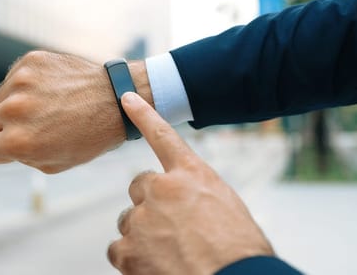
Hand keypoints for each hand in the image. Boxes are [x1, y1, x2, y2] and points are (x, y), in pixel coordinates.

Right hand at [0, 51, 152, 172]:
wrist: (116, 99)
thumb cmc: (89, 137)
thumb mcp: (53, 163)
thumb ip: (20, 157)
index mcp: (17, 142)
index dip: (0, 150)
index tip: (12, 146)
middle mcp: (14, 110)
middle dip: (6, 127)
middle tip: (34, 125)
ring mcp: (21, 82)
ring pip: (0, 98)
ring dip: (15, 103)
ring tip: (46, 106)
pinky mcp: (30, 61)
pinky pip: (14, 78)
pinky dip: (27, 85)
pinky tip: (50, 90)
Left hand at [107, 92, 273, 274]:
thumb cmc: (239, 250)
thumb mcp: (226, 208)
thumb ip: (196, 195)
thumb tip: (182, 205)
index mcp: (192, 175)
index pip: (162, 135)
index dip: (143, 114)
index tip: (127, 98)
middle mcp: (162, 189)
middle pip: (140, 187)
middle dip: (150, 204)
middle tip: (171, 227)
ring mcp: (142, 219)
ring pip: (129, 220)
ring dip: (142, 233)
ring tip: (170, 252)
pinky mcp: (128, 250)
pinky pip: (118, 248)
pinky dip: (131, 258)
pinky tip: (153, 266)